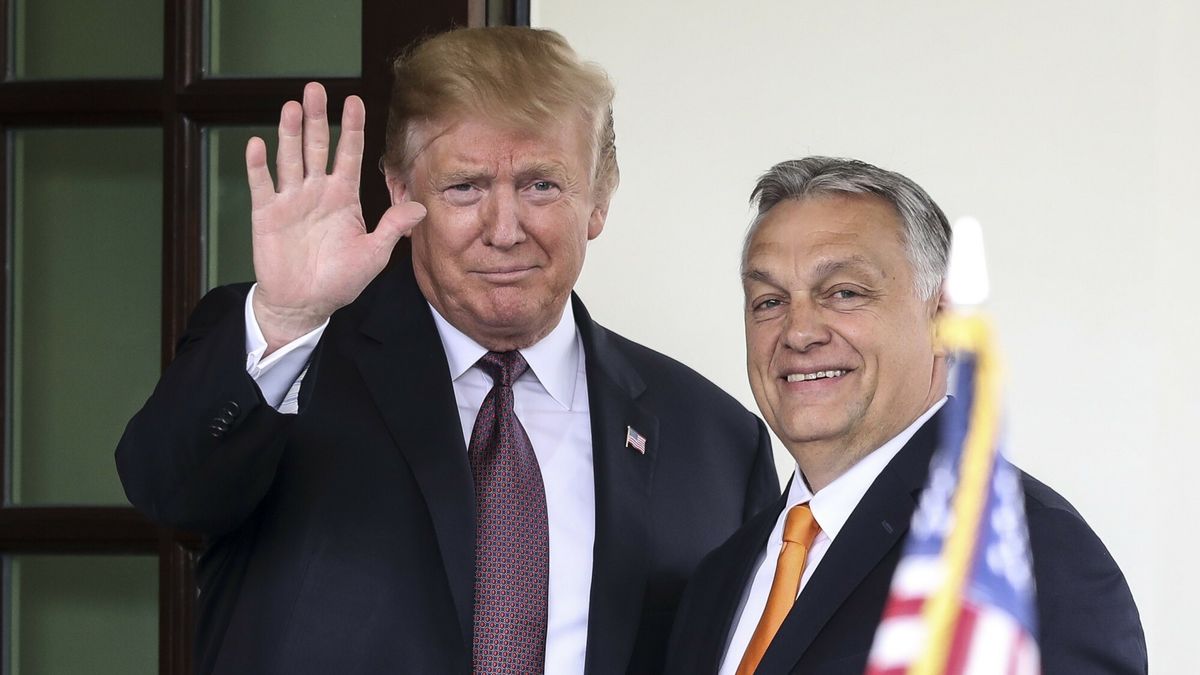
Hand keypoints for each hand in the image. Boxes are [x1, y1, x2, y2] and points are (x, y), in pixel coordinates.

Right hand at [246, 82, 425, 352]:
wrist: (304, 303)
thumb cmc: (340, 280)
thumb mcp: (373, 255)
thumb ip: (392, 228)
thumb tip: (421, 207)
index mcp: (343, 197)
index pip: (349, 154)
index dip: (351, 128)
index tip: (355, 100)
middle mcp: (317, 191)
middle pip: (316, 146)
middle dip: (317, 118)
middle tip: (316, 88)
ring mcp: (290, 200)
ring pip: (289, 158)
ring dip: (289, 133)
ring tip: (292, 106)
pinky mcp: (266, 214)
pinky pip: (261, 185)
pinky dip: (257, 166)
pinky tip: (256, 144)